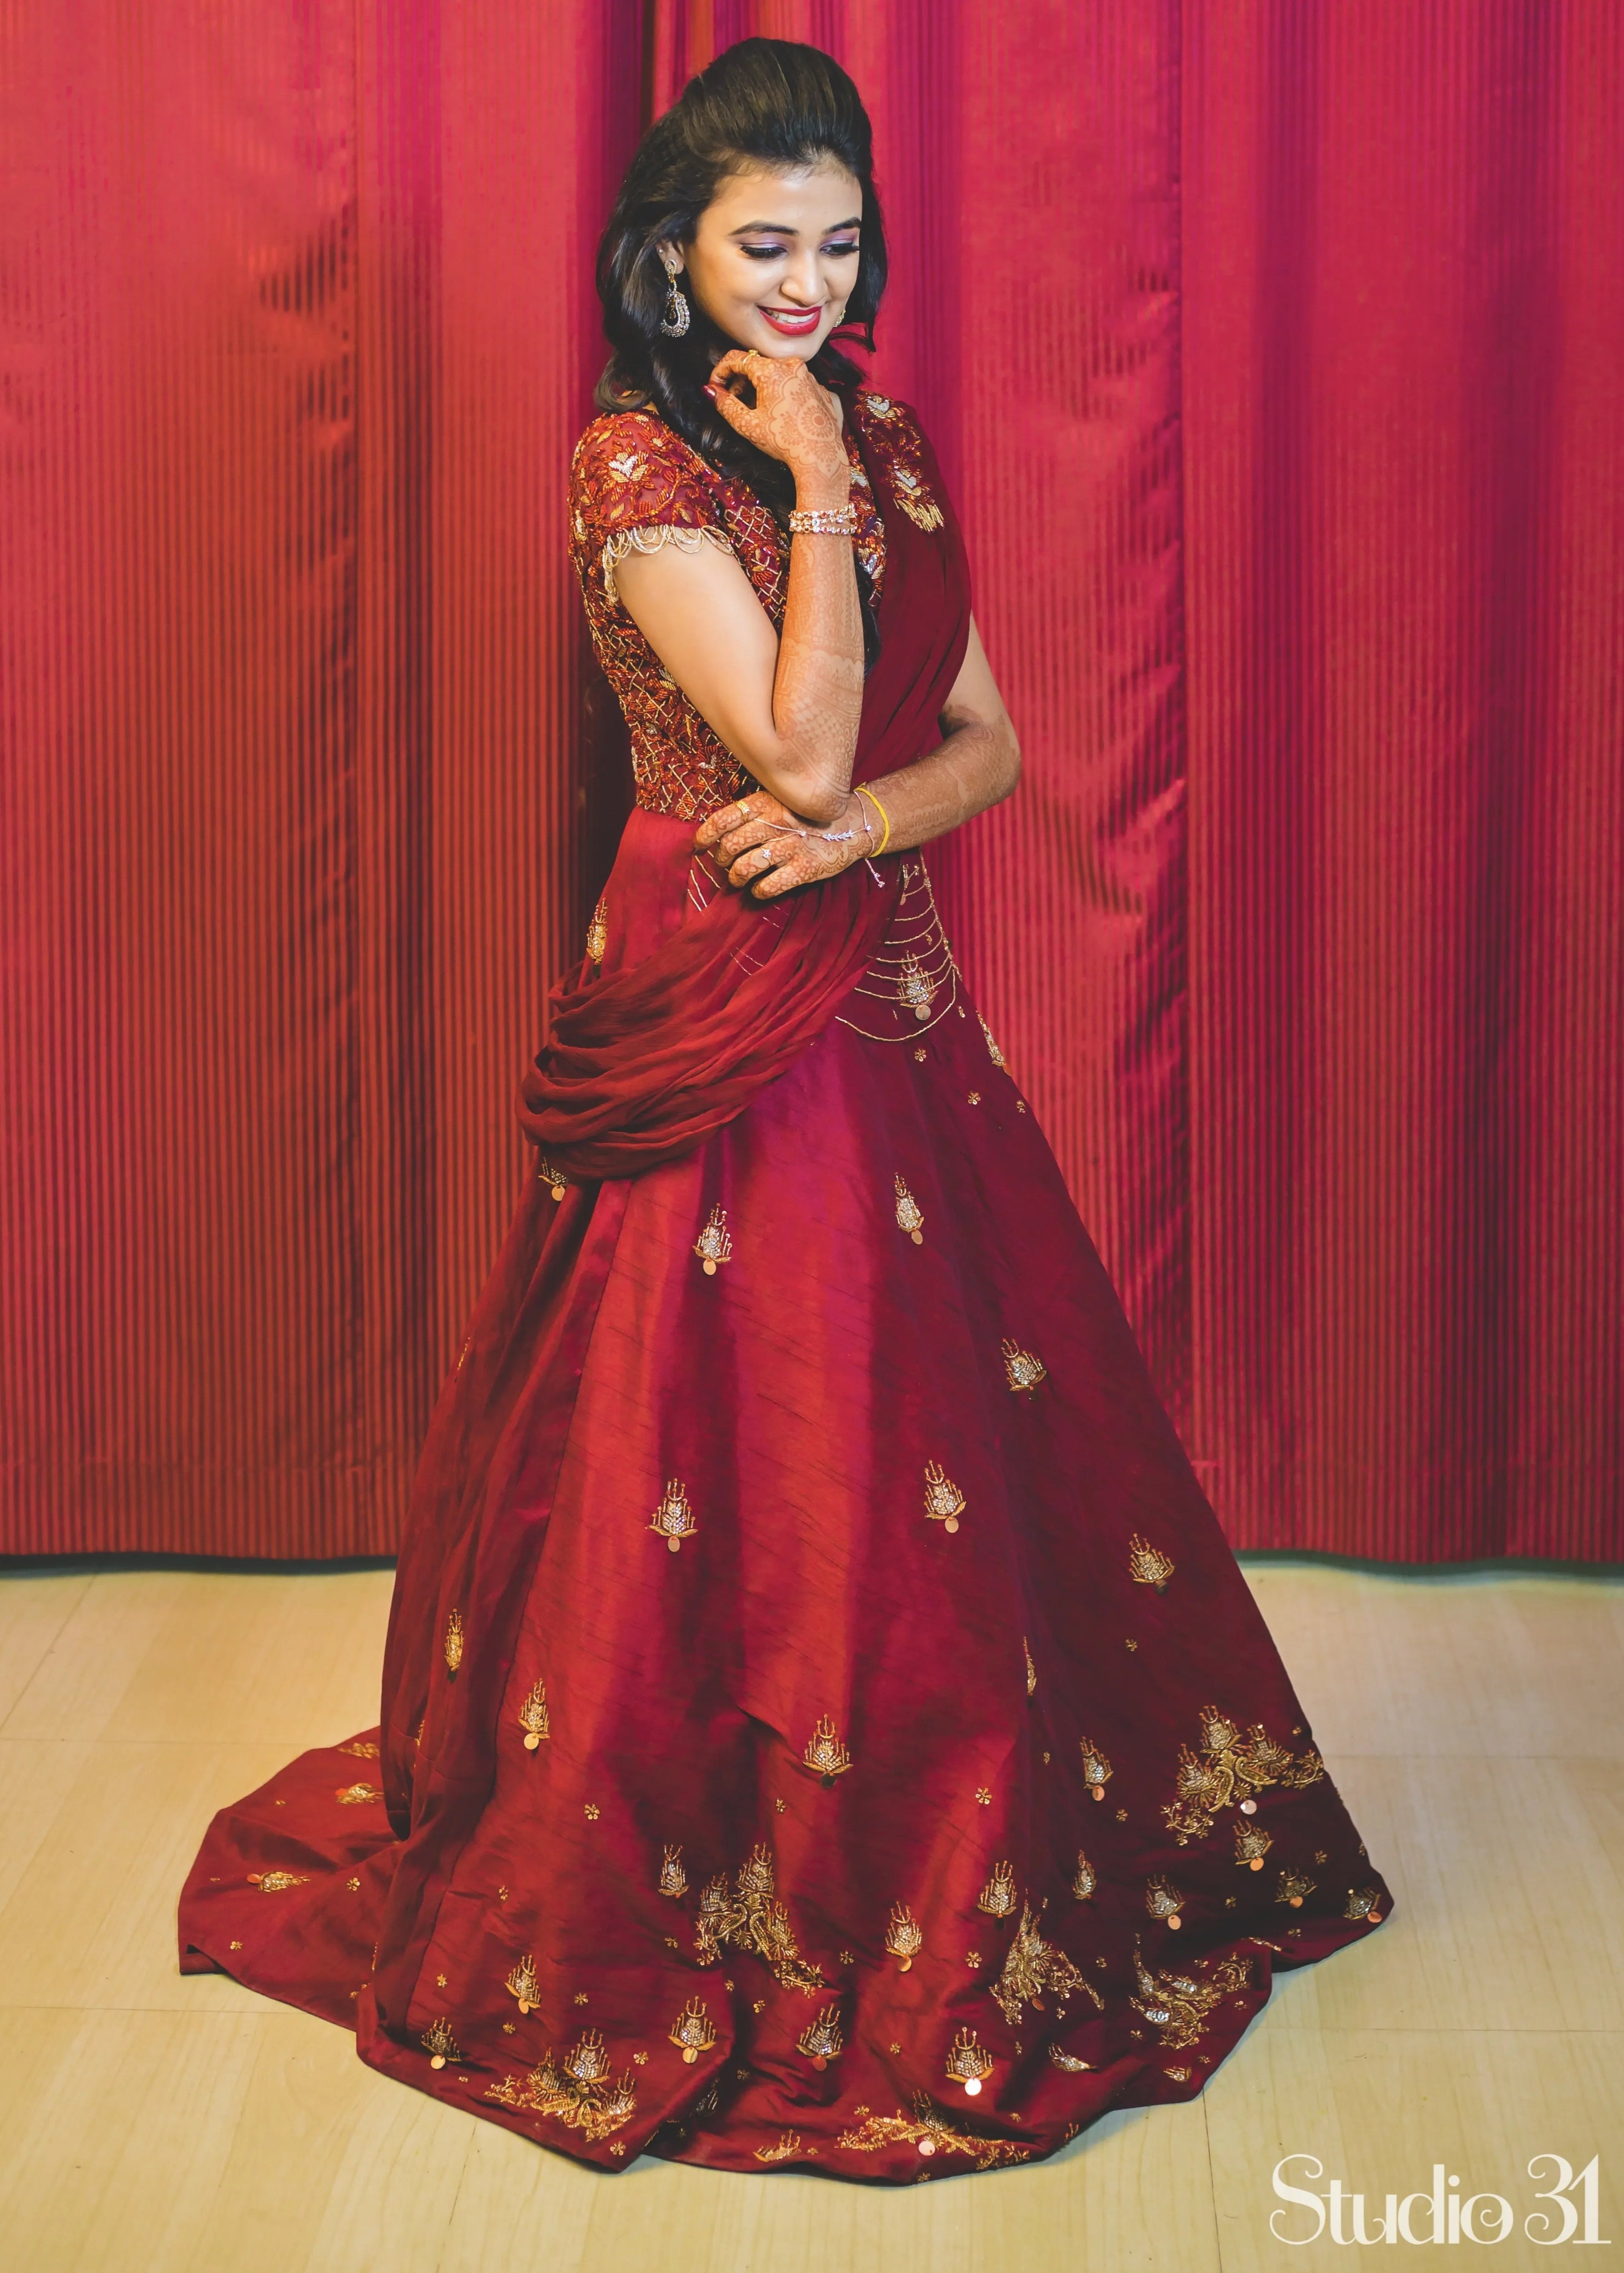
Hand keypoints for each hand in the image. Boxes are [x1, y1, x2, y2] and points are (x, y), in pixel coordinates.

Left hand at [693, 788, 871, 899]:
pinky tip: (760, 889)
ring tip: (739, 880)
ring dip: (736, 878)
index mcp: (766, 803)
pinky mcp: (804, 868)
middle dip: (722, 859)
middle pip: (731, 845)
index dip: (705, 835)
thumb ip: (754, 812)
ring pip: (746, 867)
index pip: (724, 819)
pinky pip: (769, 885)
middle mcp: (776, 823)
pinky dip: (759, 891)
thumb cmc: (807, 816)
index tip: (698, 846)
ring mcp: (790, 846)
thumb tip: (720, 832)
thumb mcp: (780, 801)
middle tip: (725, 864)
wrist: (851, 825)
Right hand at [705, 350, 848, 494]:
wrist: (820, 456)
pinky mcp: (821, 389)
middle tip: (733, 401)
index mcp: (771, 370)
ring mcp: (809, 377)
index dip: (720, 371)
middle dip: (741, 381)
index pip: (737, 358)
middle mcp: (792, 365)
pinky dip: (783, 394)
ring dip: (762, 387)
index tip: (715, 387)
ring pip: (777, 374)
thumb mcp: (747, 424)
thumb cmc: (784, 440)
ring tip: (757, 410)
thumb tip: (710, 391)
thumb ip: (725, 404)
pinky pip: (795, 385)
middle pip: (757, 365)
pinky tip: (781, 414)